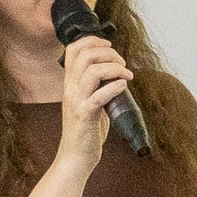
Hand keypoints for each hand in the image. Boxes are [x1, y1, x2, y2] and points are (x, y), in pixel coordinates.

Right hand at [57, 32, 134, 169]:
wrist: (76, 156)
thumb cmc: (86, 129)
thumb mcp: (87, 101)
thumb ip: (97, 86)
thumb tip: (117, 74)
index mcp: (70, 83)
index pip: (73, 49)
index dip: (92, 40)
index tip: (109, 45)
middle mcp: (70, 89)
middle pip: (85, 55)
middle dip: (109, 53)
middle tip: (122, 64)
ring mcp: (76, 101)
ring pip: (92, 71)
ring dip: (115, 68)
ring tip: (127, 75)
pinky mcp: (85, 116)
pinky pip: (99, 96)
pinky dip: (114, 87)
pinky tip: (123, 86)